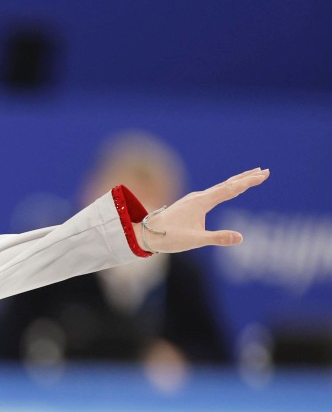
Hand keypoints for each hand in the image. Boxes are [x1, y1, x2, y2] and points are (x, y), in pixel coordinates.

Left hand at [135, 168, 268, 253]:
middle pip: (227, 184)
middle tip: (265, 171)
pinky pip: (212, 193)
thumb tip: (241, 238)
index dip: (247, 182)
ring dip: (236, 181)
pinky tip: (226, 190)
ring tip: (251, 176)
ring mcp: (194, 200)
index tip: (263, 175)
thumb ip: (218, 238)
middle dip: (246, 178)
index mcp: (201, 202)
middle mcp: (198, 197)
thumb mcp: (195, 240)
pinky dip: (225, 188)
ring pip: (219, 187)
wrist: (146, 234)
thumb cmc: (169, 237)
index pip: (229, 190)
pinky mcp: (190, 204)